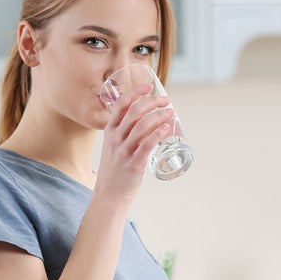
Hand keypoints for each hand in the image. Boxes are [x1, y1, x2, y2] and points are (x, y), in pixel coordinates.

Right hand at [95, 82, 174, 199]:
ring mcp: (124, 151)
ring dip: (159, 116)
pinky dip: (158, 134)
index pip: (121, 104)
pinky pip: (146, 145)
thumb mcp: (114, 144)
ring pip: (142, 126)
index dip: (136, 92)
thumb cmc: (116, 167)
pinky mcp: (133, 164)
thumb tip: (143, 116)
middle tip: (166, 101)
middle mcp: (115, 138)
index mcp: (110, 130)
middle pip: (135, 112)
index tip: (149, 86)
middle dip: (152, 102)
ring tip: (171, 113)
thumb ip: (125, 130)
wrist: (109, 193)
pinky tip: (167, 128)